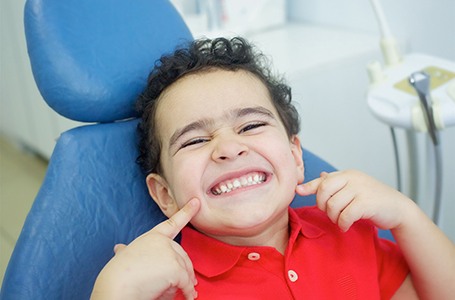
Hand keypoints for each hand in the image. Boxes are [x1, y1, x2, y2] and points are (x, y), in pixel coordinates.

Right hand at [91, 198, 200, 299]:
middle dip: (185, 269)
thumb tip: (120, 249)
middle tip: (189, 282)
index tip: (196, 202)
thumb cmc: (117, 275)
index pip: (172, 223)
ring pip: (186, 270)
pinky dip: (188, 292)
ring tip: (182, 293)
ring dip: (185, 284)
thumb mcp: (123, 257)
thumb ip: (127, 251)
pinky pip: (186, 283)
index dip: (186, 211)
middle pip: (183, 255)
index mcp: (152, 237)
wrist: (116, 288)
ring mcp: (169, 253)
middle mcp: (163, 241)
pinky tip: (188, 297)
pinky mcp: (174, 268)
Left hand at [295, 170, 412, 231]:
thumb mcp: (354, 188)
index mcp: (347, 174)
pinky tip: (346, 226)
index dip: (309, 186)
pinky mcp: (366, 203)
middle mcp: (352, 178)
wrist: (399, 209)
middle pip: (324, 191)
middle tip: (331, 214)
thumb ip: (337, 183)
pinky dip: (342, 224)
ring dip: (333, 218)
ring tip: (340, 221)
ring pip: (333, 205)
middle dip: (323, 206)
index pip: (323, 180)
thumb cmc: (373, 199)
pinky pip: (345, 215)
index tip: (298, 191)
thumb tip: (321, 175)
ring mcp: (360, 189)